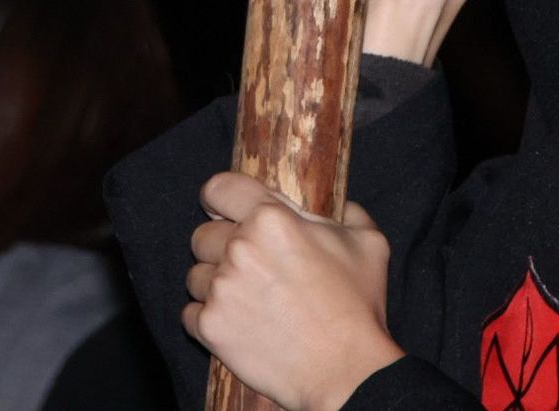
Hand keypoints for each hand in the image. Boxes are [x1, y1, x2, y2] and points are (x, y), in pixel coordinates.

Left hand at [184, 173, 403, 410]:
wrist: (346, 371)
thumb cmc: (357, 307)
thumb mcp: (368, 244)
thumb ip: (349, 213)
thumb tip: (341, 204)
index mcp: (271, 219)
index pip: (219, 189)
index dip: (217, 198)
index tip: (221, 210)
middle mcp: (240, 248)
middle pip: (202, 235)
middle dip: (220, 248)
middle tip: (247, 267)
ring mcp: (222, 289)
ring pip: (196, 275)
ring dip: (215, 286)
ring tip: (246, 300)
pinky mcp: (211, 326)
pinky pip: (190, 314)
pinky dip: (208, 319)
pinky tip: (236, 325)